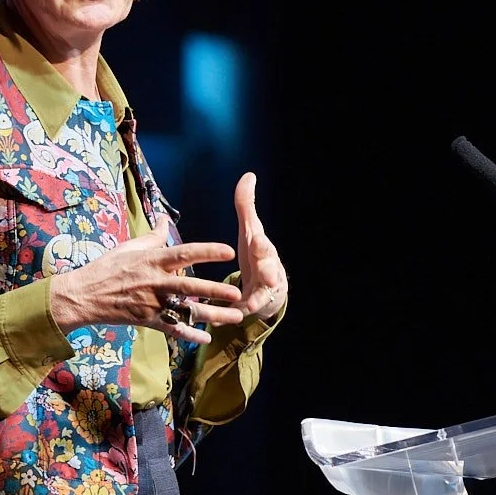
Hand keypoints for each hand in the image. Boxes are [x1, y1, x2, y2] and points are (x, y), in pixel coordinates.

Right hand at [48, 215, 244, 343]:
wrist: (84, 295)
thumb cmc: (107, 267)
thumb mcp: (130, 247)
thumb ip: (153, 236)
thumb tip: (164, 219)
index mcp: (152, 260)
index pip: (184, 253)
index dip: (207, 252)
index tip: (229, 251)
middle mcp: (155, 282)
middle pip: (189, 287)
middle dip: (214, 290)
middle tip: (237, 293)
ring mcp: (152, 303)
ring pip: (186, 311)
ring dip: (212, 315)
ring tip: (234, 316)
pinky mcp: (147, 320)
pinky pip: (172, 329)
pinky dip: (189, 335)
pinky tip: (207, 338)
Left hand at [233, 172, 287, 321]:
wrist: (268, 288)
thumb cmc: (256, 255)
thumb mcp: (250, 231)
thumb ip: (246, 206)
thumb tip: (248, 175)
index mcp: (263, 250)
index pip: (264, 245)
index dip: (262, 245)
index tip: (258, 242)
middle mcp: (268, 270)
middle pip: (270, 272)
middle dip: (269, 274)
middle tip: (268, 279)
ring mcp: (264, 291)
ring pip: (262, 296)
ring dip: (255, 300)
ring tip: (249, 306)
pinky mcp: (254, 307)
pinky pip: (245, 313)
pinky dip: (237, 315)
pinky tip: (225, 319)